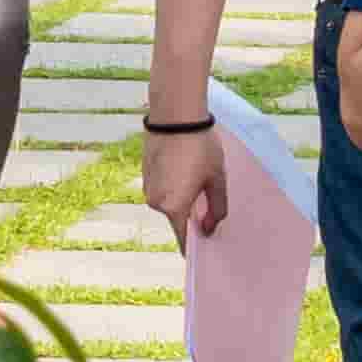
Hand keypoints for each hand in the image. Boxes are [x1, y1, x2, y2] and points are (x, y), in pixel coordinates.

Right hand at [143, 123, 229, 243]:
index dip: (196, 244)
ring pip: (168, 203)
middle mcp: (156, 203)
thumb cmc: (201, 148)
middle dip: (191, 215)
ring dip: (181, 198)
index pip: (184, 240)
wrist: (175, 116)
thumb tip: (209, 229)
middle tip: (208, 196)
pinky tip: (184, 168)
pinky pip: (161, 189)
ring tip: (197, 177)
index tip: (208, 242)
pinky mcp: (144, 175)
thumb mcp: (217, 179)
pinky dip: (172, 186)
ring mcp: (147, 189)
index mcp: (174, 208)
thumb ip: (217, 209)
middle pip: (176, 219)